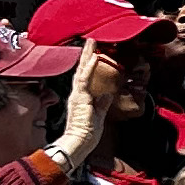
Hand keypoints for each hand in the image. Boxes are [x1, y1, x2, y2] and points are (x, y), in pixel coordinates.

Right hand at [52, 43, 117, 169]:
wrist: (78, 143)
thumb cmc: (87, 134)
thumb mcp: (98, 116)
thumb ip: (102, 104)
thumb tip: (107, 94)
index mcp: (81, 99)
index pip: (84, 78)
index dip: (88, 65)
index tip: (93, 53)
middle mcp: (77, 94)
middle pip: (81, 70)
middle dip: (86, 55)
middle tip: (91, 41)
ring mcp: (77, 95)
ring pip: (82, 70)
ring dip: (87, 56)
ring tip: (91, 42)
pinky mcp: (80, 97)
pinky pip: (85, 78)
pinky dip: (89, 66)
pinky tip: (94, 56)